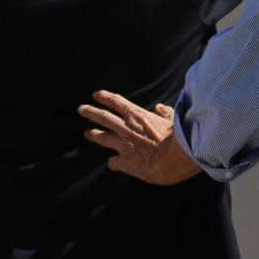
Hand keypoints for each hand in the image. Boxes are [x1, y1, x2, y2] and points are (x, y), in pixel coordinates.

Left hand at [78, 90, 201, 184]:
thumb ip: (164, 113)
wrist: (174, 158)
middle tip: (81, 109)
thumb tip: (159, 108)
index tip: (96, 95)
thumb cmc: (177, 137)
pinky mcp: (125, 162)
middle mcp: (127, 128)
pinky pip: (113, 162)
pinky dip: (112, 162)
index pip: (117, 102)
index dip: (105, 98)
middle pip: (103, 117)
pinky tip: (111, 164)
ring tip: (87, 133)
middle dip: (90, 112)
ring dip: (94, 135)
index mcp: (138, 116)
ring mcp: (124, 145)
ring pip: (103, 137)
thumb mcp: (172, 119)